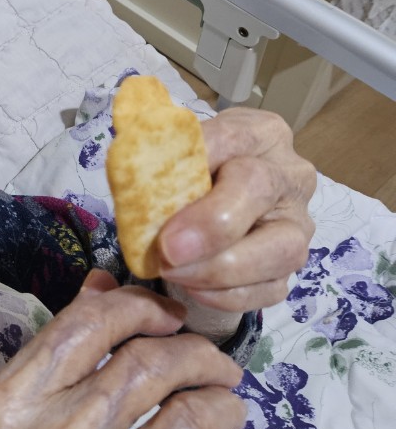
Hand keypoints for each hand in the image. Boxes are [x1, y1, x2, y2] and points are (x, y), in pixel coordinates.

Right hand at [0, 274, 245, 428]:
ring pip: (195, 416)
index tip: (165, 314)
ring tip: (222, 404)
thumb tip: (109, 284)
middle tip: (212, 362)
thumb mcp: (10, 419)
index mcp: (13, 408)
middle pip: (152, 363)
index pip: (91, 324)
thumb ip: (61, 351)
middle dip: (196, 352)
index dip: (140, 306)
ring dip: (220, 400)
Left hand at [158, 107, 316, 339]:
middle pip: (260, 189)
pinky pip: (271, 289)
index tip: (160, 190)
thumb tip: (131, 165)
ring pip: (282, 249)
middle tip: (168, 249)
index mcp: (263, 133)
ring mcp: (297, 224)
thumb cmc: (196, 169)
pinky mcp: (289, 267)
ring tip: (174, 272)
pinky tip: (192, 288)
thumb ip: (159, 153)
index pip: (232, 137)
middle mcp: (289, 175)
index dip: (195, 162)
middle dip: (211, 224)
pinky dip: (228, 295)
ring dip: (220, 269)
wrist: (218, 198)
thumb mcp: (180, 148)